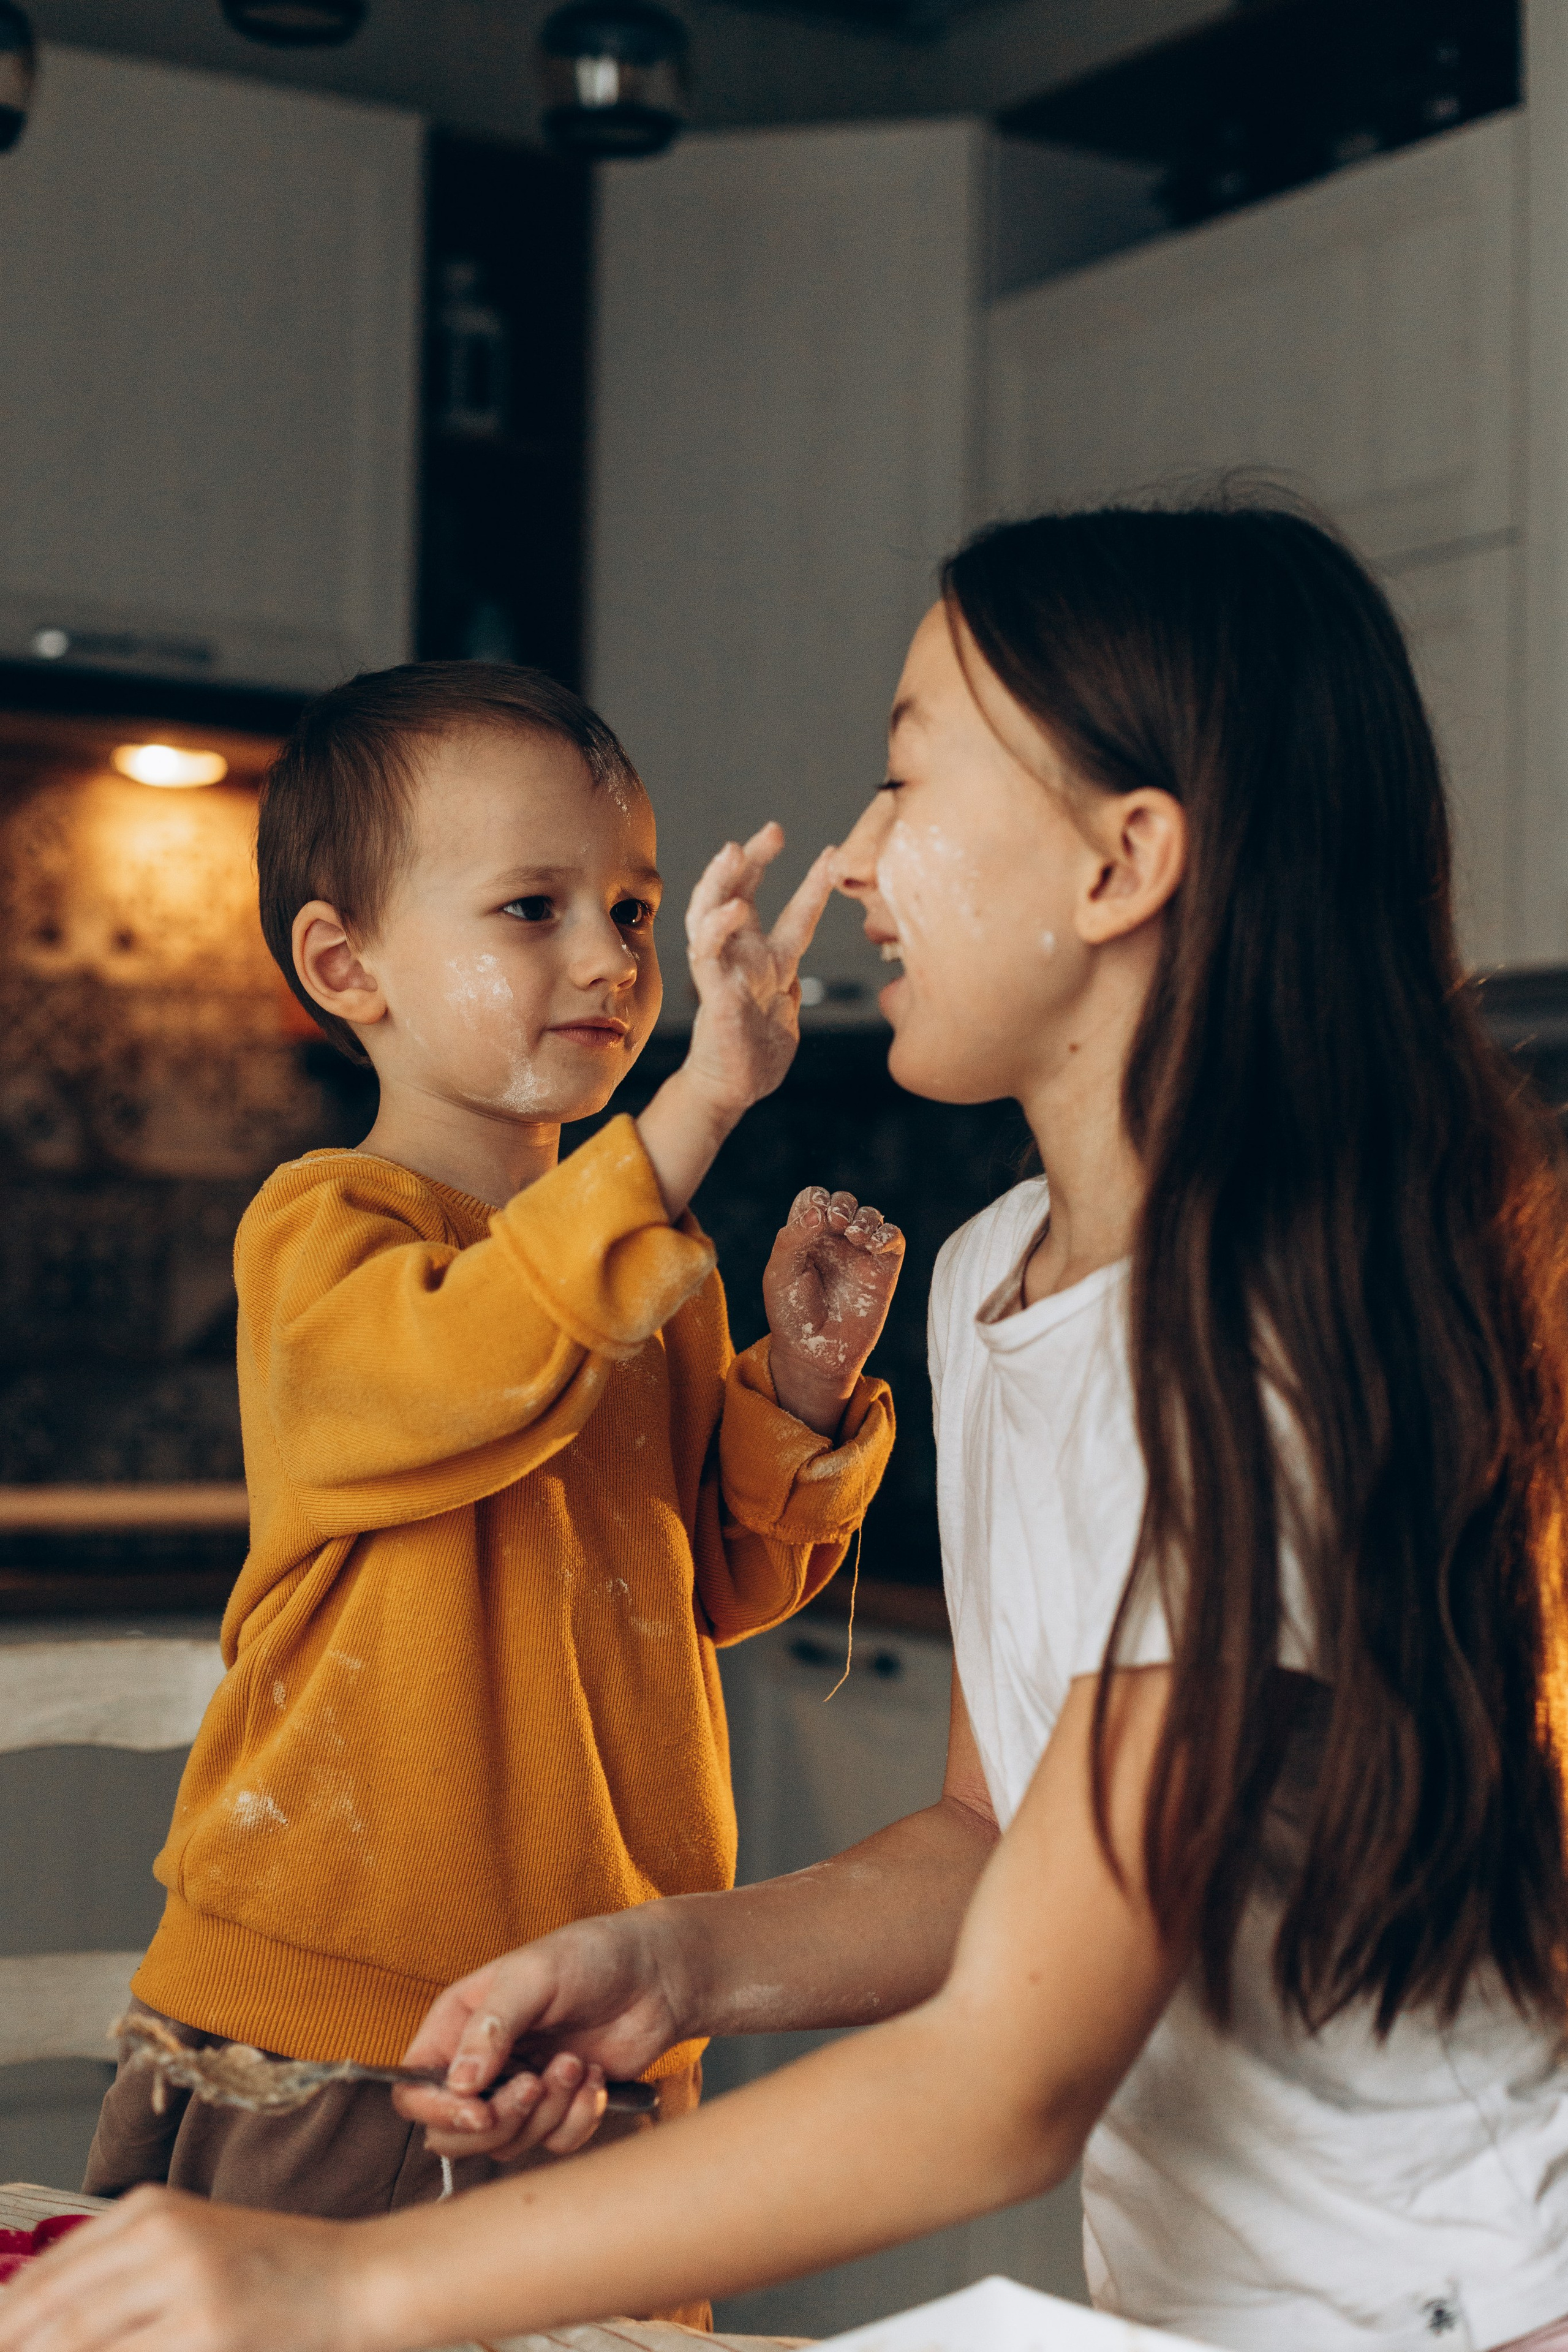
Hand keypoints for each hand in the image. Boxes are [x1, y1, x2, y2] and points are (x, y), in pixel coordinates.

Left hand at [0, 2188, 371, 2351]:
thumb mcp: (193, 2251)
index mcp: (151, 2209)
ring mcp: (185, 2281)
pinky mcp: (208, 2328)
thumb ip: (124, 2279)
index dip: (8, 2320)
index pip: (45, 2275)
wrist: (357, 2278)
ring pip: (77, 2339)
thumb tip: (44, 2326)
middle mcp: (161, 2235)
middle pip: (51, 2311)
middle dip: (16, 2344)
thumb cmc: (279, 2273)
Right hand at [392, 1907, 685, 2161]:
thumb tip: (457, 2083)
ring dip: (547, 2111)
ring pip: (507, 2144)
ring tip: (575, 2063)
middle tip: (535, 2083)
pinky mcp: (560, 2109)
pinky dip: (579, 2118)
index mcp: (459, 2024)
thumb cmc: (592, 1956)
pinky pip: (555, 2144)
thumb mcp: (535, 1975)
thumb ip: (491, 2026)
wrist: (656, 1975)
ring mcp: (520, 2090)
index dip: (437, 2110)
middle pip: (454, 2133)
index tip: (479, 2109)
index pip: (415, 2088)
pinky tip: (596, 2077)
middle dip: (500, 2119)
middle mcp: (482, 2064)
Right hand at [683, 823, 834, 1118]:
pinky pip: (707, 955)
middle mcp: (743, 958)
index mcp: (769, 962)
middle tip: (772, 829)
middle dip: (754, 860)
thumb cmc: (757, 1056)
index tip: (832, 853)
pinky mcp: (713, 994)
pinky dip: (717, 929)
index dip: (812, 884)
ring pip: (712, 913)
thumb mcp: (785, 1015)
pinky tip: (732, 909)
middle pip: (742, 895)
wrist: (733, 1092)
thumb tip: (797, 978)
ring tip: (733, 850)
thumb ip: (789, 990)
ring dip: (721, 880)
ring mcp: (725, 972)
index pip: (792, 913)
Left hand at [765, 1188, 903, 1435]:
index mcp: (804, 1237)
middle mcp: (833, 1241)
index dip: (816, 1198)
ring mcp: (859, 1254)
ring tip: (854, 1235)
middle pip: (843, 1202)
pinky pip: (893, 1238)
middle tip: (836, 1221)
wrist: (816, 1354)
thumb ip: (793, 1238)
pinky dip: (886, 1233)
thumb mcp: (780, 1274)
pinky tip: (872, 1244)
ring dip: (864, 1216)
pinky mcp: (883, 1269)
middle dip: (841, 1203)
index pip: (814, 1199)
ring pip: (870, 1215)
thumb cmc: (792, 1316)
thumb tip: (819, 1212)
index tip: (815, 1214)